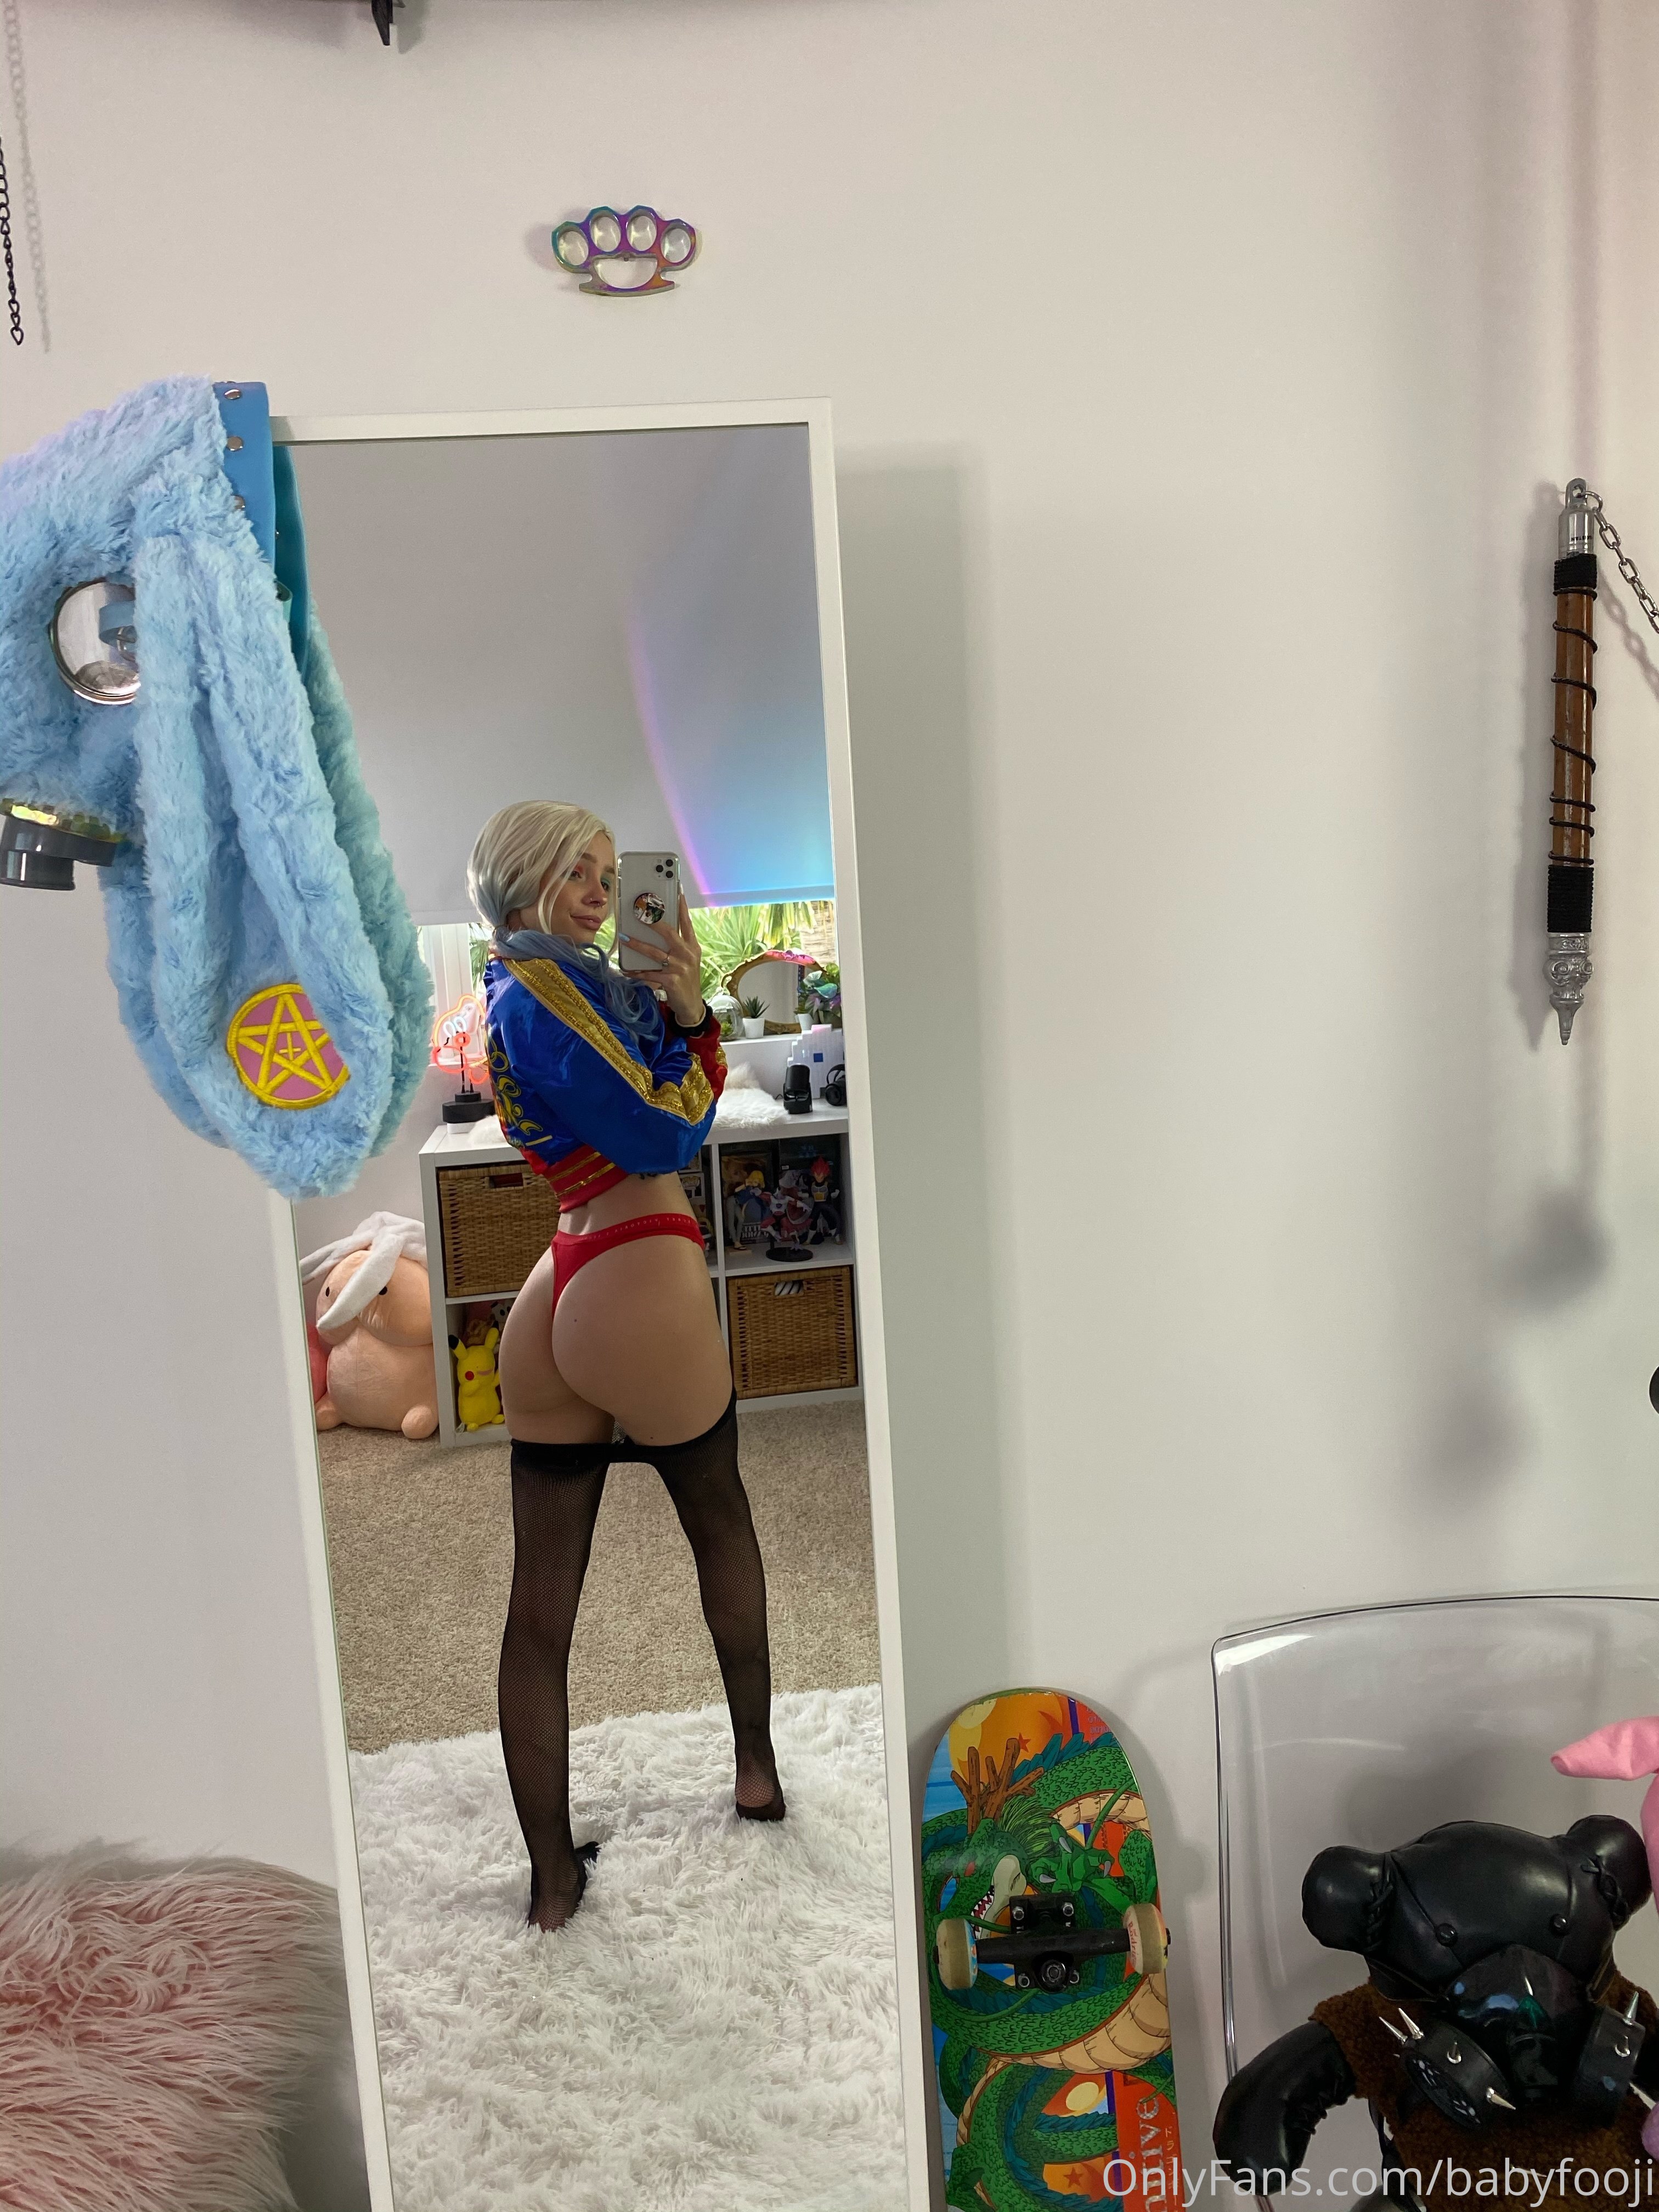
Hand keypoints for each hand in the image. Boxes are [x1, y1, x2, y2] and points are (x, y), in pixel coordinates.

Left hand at [619, 889, 705, 1028]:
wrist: (691, 1006)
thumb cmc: (686, 980)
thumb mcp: (687, 960)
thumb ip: (677, 945)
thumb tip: (658, 929)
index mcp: (692, 947)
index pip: (686, 923)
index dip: (681, 907)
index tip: (676, 891)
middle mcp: (687, 955)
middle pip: (669, 933)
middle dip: (653, 922)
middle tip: (640, 912)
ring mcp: (679, 968)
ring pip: (654, 953)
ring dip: (637, 944)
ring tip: (624, 938)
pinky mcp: (670, 981)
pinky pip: (648, 974)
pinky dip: (635, 972)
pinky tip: (625, 969)